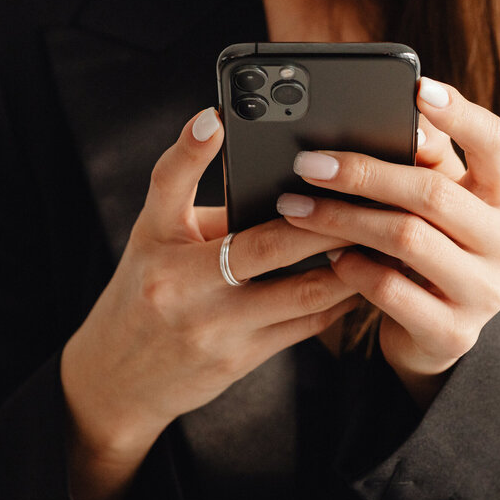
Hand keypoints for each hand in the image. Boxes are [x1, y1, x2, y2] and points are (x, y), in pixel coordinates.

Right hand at [60, 107, 358, 499]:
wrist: (118, 381)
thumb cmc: (144, 293)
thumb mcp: (156, 241)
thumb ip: (206, 207)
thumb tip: (278, 177)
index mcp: (157, 241)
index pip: (168, 185)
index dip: (191, 150)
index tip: (216, 118)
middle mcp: (181, 284)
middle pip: (264, 245)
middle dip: (324, 220)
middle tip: (364, 195)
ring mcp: (214, 327)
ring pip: (301, 293)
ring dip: (348, 265)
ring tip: (381, 236)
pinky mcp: (240, 359)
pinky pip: (304, 326)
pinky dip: (340, 299)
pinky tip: (365, 277)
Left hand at [275, 77, 499, 406]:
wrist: (436, 335)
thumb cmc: (428, 249)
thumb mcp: (430, 203)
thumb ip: (423, 162)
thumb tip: (403, 117)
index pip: (494, 142)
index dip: (458, 113)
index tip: (416, 87)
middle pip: (433, 192)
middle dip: (364, 173)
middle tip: (308, 164)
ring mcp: (486, 291)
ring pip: (407, 239)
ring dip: (342, 220)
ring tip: (297, 208)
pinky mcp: (454, 333)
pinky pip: (391, 289)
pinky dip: (353, 268)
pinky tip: (329, 256)